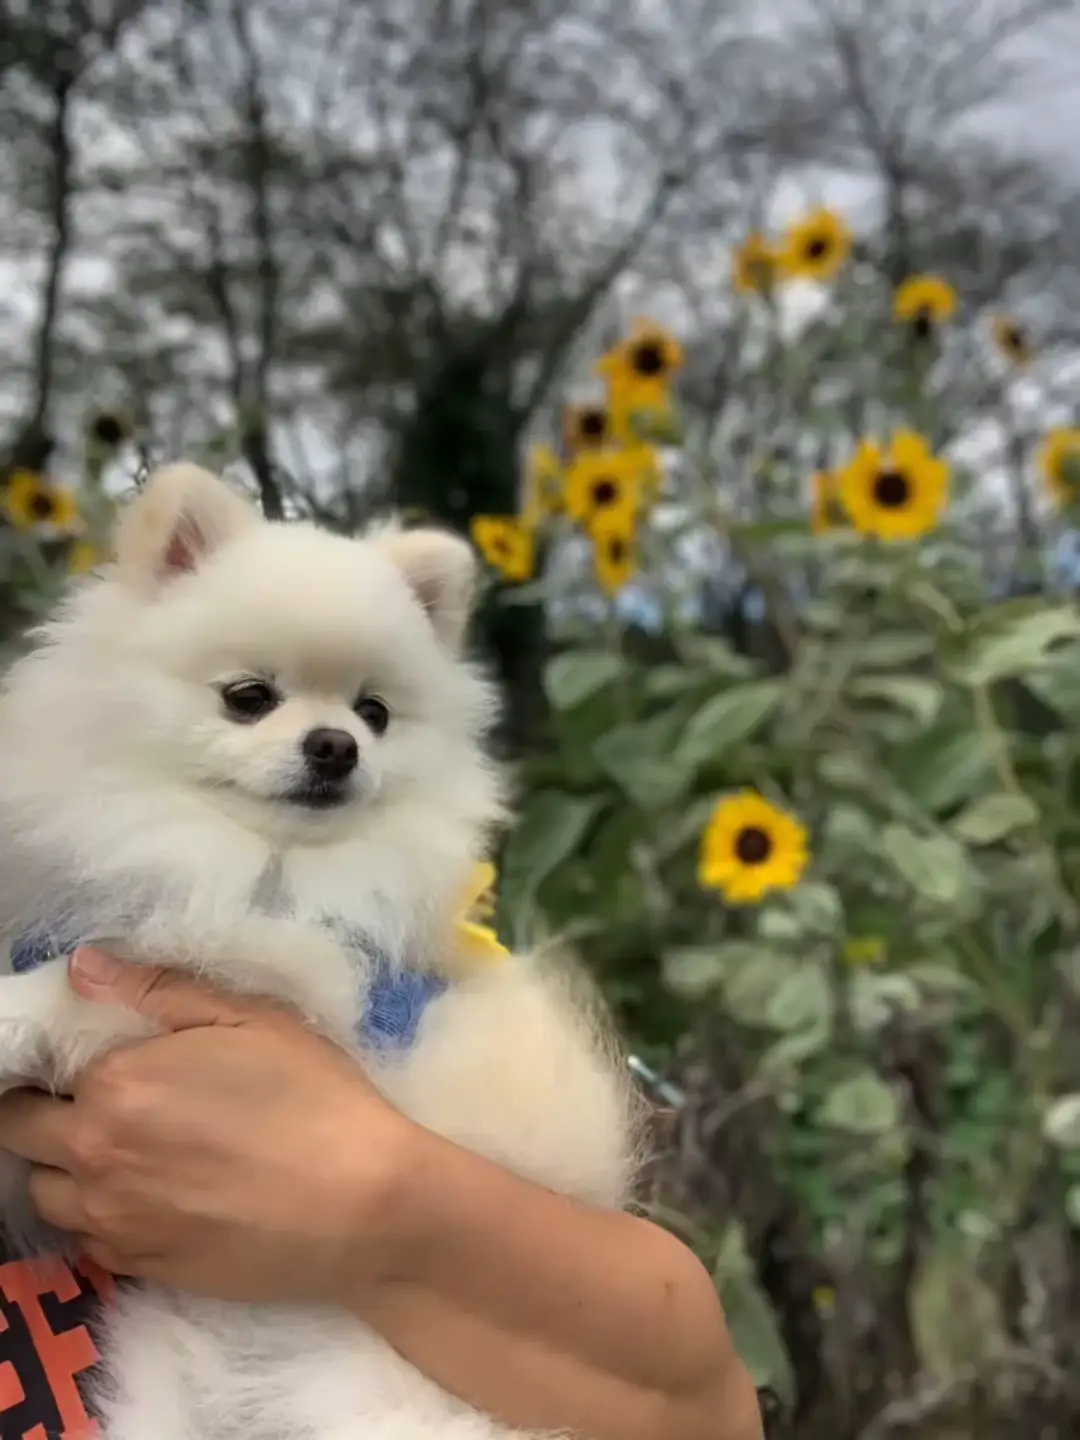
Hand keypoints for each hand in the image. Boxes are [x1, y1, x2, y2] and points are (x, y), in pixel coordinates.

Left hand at [0, 947, 419, 1302]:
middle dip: (45, 1114)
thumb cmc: (314, 1097)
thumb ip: (157, 989)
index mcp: (113, 1085)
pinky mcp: (139, 1270)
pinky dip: (103, 1216)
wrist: (364, 1205)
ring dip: (67, 1168)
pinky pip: (88, 1240)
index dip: (60, 1064)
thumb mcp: (250, 1019)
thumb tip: (83, 967)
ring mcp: (112, 1223)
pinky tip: (157, 1197)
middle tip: (108, 1103)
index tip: (96, 1061)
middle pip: (21, 1135)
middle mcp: (93, 1157)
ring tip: (126, 1152)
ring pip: (46, 1194)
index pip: (36, 1073)